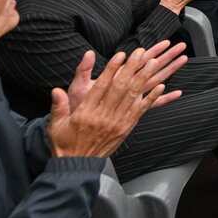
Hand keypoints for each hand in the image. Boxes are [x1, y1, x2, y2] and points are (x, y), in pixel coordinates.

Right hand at [49, 43, 186, 157]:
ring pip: (132, 96)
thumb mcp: (56, 125)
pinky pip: (140, 111)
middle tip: (139, 52)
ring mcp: (117, 123)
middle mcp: (103, 116)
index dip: (112, 69)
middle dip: (131, 68)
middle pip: (120, 87)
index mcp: (86, 112)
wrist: (77, 165)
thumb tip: (56, 90)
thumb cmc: (66, 143)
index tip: (120, 56)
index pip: (101, 86)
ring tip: (154, 63)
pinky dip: (151, 98)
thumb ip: (58, 106)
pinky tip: (161, 87)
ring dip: (144, 78)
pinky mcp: (125, 129)